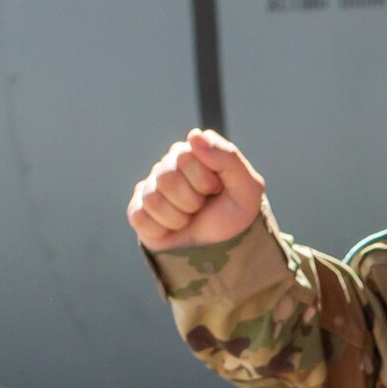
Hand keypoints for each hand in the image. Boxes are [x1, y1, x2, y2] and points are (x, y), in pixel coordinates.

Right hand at [127, 129, 266, 250]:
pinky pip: (140, 217)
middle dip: (191, 200)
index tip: (216, 191)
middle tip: (201, 207)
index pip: (186, 157)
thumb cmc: (234, 217)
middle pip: (167, 178)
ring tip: (189, 218)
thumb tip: (194, 135)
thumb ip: (228, 157)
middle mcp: (169, 165)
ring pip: (154, 199)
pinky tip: (172, 228)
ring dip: (178, 217)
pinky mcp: (138, 211)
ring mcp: (151, 188)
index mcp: (193, 153)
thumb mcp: (247, 188)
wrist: (222, 252)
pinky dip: (161, 230)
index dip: (205, 181)